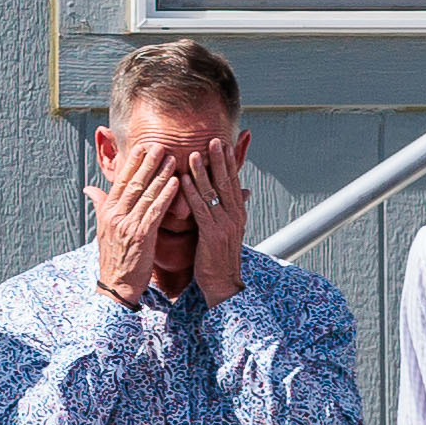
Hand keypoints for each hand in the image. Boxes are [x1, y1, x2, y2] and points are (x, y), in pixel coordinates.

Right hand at [88, 150, 178, 305]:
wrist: (116, 284)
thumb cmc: (113, 256)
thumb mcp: (102, 228)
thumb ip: (100, 205)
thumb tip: (90, 188)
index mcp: (107, 211)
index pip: (121, 182)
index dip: (132, 163)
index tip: (142, 147)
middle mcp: (115, 215)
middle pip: (134, 183)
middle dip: (148, 163)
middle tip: (160, 145)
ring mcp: (128, 225)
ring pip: (146, 194)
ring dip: (161, 175)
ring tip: (172, 159)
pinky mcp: (141, 236)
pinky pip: (156, 211)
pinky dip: (166, 195)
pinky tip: (176, 183)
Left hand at [183, 139, 250, 303]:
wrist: (222, 284)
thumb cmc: (219, 258)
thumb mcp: (228, 231)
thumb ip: (230, 211)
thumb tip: (241, 194)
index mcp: (238, 214)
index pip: (233, 183)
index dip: (229, 163)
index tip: (224, 145)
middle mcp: (235, 217)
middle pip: (227, 183)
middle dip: (220, 161)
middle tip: (214, 140)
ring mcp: (225, 225)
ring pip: (213, 193)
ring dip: (203, 172)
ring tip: (195, 154)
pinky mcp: (212, 235)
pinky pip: (200, 209)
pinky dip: (192, 193)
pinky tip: (184, 180)